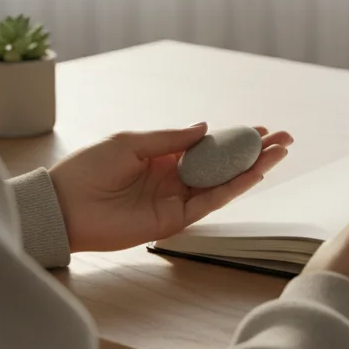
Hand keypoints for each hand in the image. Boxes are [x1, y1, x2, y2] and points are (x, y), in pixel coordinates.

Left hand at [49, 123, 292, 252]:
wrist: (64, 207)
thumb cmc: (87, 170)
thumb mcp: (130, 142)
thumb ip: (170, 139)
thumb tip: (205, 127)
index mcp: (162, 157)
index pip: (208, 146)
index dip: (234, 137)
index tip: (261, 128)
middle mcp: (174, 178)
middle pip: (223, 164)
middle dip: (254, 152)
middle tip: (284, 139)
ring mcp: (176, 200)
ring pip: (224, 184)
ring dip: (253, 169)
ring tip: (279, 153)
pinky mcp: (174, 221)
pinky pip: (210, 203)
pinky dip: (234, 188)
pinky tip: (254, 173)